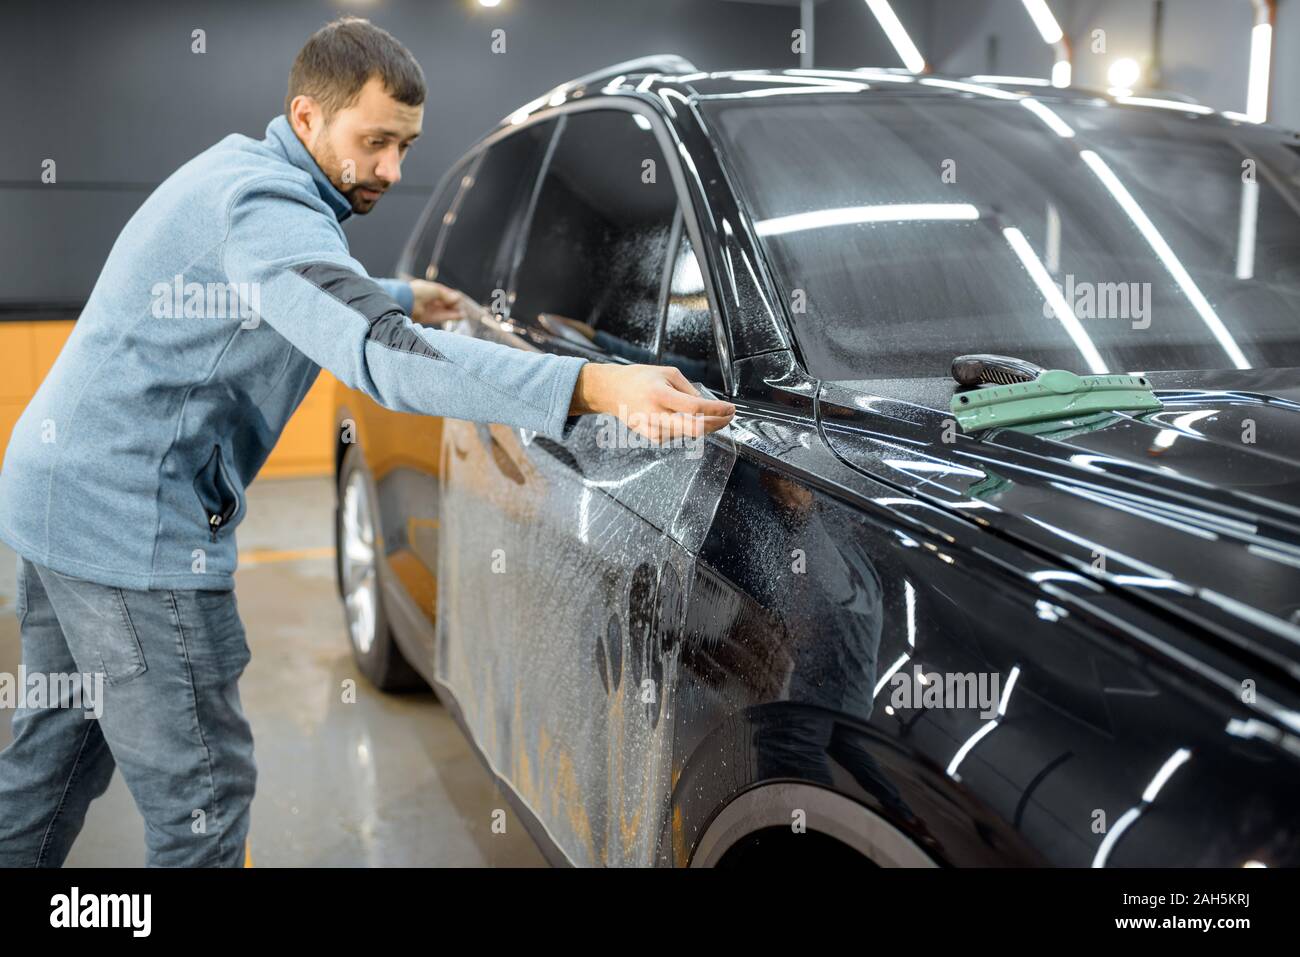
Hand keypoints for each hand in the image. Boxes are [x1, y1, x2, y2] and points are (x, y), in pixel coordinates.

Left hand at [409, 279, 465, 325]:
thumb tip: (458, 298)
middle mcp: (428, 300)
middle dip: (453, 304)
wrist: (406, 300)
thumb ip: (447, 295)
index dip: (451, 296)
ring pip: (444, 311)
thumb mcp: (436, 290)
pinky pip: (441, 317)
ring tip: (463, 314)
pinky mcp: (428, 318)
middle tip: (461, 306)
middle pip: (444, 303)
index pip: (443, 293)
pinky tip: (459, 316)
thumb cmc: (419, 291)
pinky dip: (450, 316)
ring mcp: (428, 309)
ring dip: (454, 312)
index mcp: (428, 290)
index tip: (458, 298)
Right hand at [570, 363, 735, 442]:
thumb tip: (707, 405)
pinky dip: (691, 428)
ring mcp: (654, 430)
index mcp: (660, 395)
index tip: (730, 408)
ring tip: (714, 416)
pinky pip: (680, 435)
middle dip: (717, 424)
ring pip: (691, 433)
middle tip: (729, 417)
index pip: (696, 407)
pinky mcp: (653, 438)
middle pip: (696, 428)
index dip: (717, 410)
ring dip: (706, 426)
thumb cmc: (639, 379)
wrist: (612, 392)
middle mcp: (656, 415)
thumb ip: (689, 390)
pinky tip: (692, 420)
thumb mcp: (667, 373)